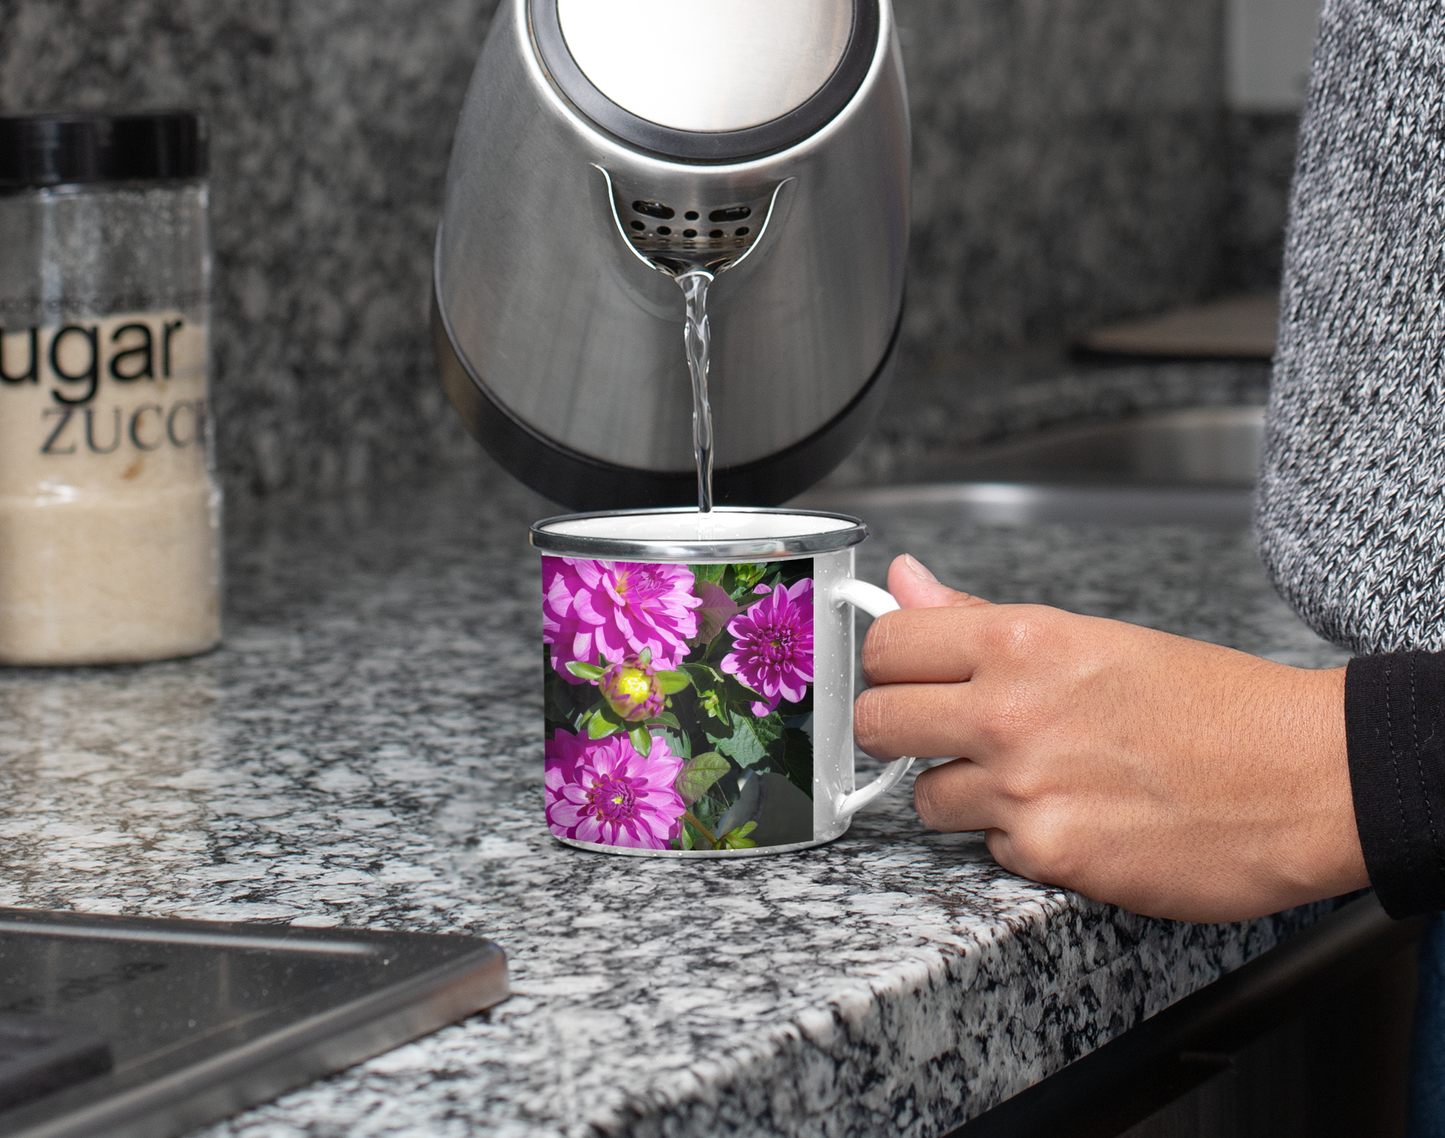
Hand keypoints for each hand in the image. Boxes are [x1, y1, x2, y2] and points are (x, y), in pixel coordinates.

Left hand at [854, 555, 1366, 922]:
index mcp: (1022, 641)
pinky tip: (1073, 816)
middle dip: (899, 733)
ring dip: (963, 794)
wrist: (1307, 777)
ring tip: (1031, 779)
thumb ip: (980, 618)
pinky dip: (1020, 840)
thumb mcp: (1093, 637)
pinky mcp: (1051, 854)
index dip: (888, 665)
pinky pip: (988, 848)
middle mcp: (1011, 710)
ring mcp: (1026, 786)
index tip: (904, 677)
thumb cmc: (1214, 704)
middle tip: (940, 735)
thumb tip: (906, 579)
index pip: (885, 645)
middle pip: (876, 725)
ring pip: (925, 797)